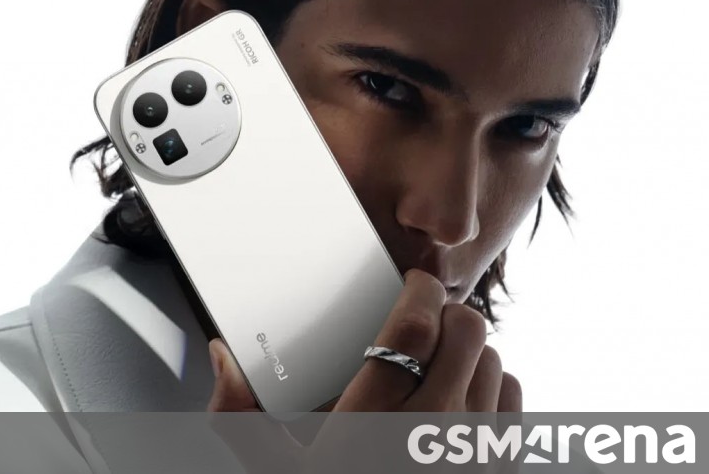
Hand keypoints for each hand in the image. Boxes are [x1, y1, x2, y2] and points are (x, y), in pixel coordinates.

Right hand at [206, 269, 522, 472]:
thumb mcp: (274, 471)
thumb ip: (239, 413)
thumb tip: (222, 355)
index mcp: (375, 419)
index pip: (415, 324)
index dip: (420, 288)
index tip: (411, 281)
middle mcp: (436, 426)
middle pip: (467, 328)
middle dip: (445, 310)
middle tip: (420, 318)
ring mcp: (475, 448)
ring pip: (493, 356)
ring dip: (468, 346)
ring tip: (438, 357)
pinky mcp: (500, 467)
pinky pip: (513, 395)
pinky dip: (493, 381)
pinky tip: (464, 392)